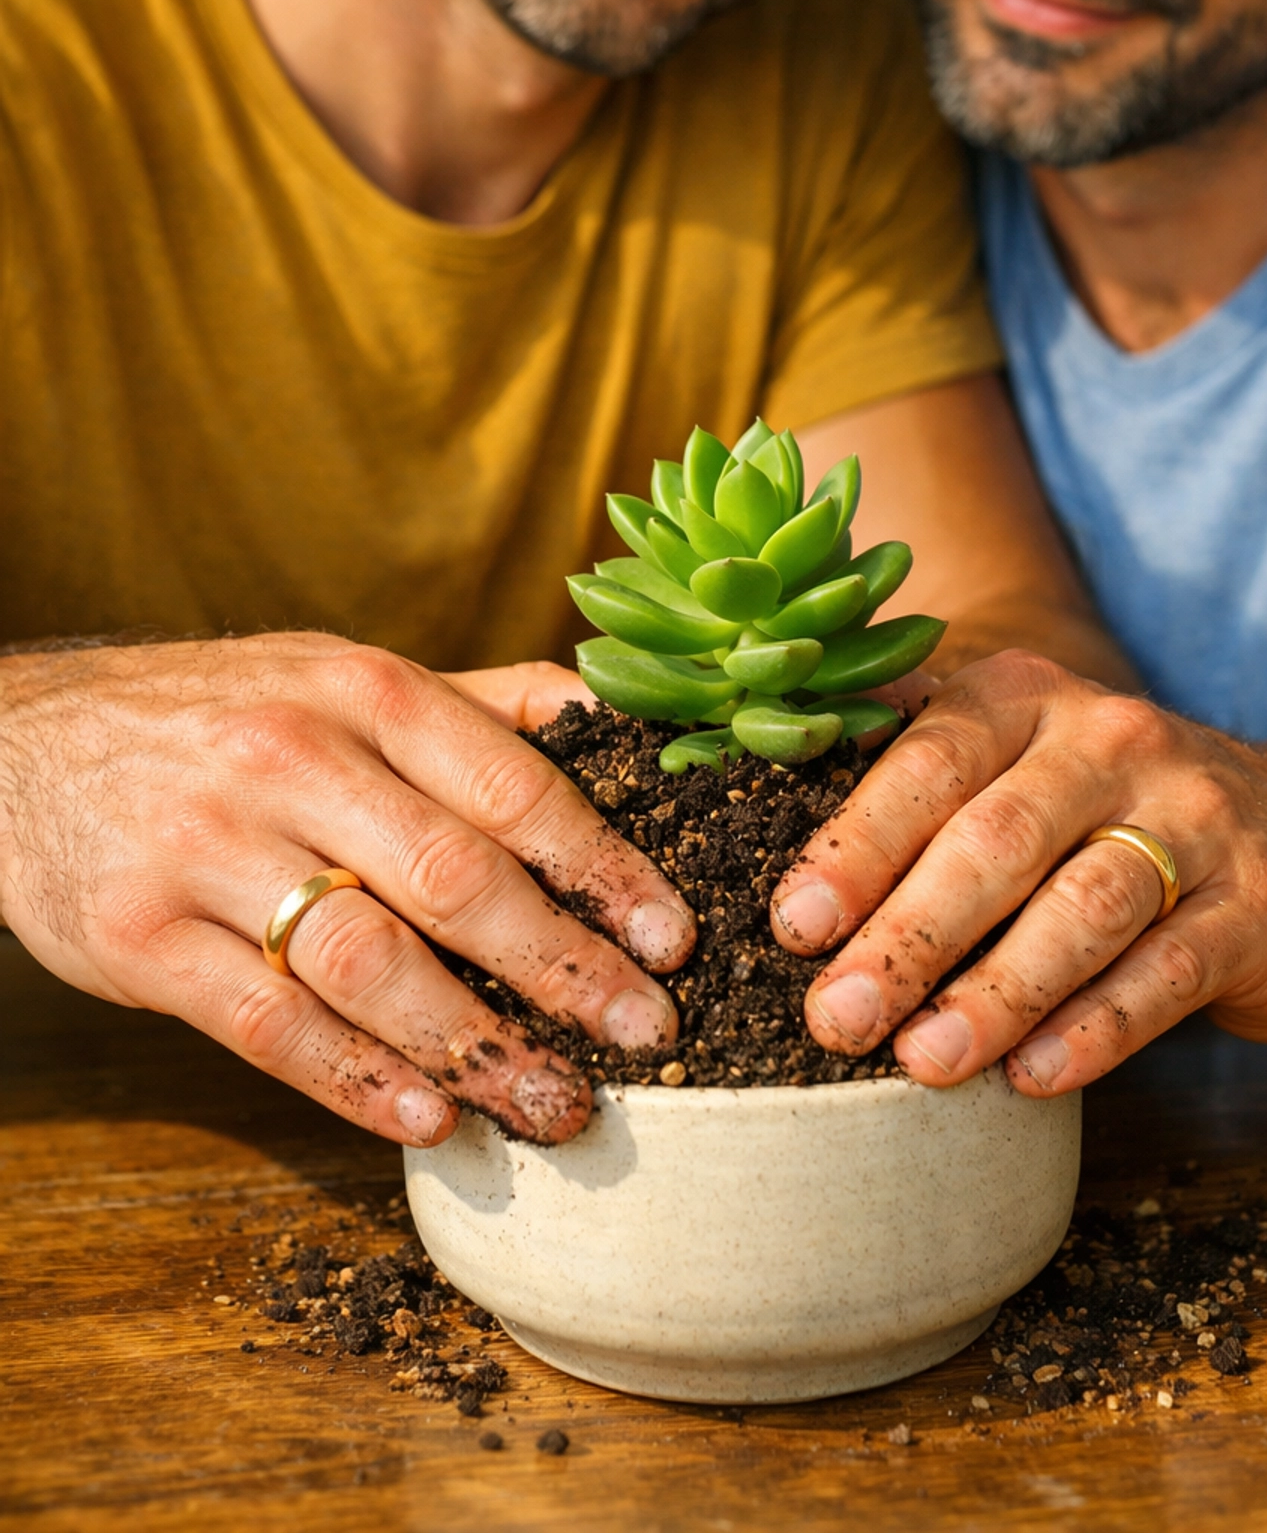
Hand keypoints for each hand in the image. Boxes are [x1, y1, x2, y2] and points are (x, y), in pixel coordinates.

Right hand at [0, 634, 695, 1145]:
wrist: (22, 742)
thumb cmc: (222, 714)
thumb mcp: (340, 674)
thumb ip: (477, 703)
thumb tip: (618, 717)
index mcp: (361, 689)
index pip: (511, 784)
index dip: (604, 868)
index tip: (672, 939)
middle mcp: (288, 760)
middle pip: (455, 879)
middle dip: (565, 968)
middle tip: (645, 1036)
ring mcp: (208, 851)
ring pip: (367, 963)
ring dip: (477, 1046)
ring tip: (556, 1104)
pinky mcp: (141, 940)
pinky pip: (269, 1027)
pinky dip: (357, 1083)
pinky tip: (430, 1121)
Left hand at [770, 650, 1266, 1094]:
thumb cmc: (1111, 815)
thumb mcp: (1019, 760)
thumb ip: (906, 765)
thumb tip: (744, 780)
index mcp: (1030, 696)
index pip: (930, 760)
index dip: (858, 844)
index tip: (792, 924)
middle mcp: (1115, 740)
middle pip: (997, 838)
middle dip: (909, 932)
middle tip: (837, 1016)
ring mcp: (1198, 819)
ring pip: (1082, 909)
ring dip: (995, 993)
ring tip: (922, 1064)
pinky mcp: (1258, 906)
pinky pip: (1165, 973)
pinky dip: (1094, 1031)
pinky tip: (1031, 1080)